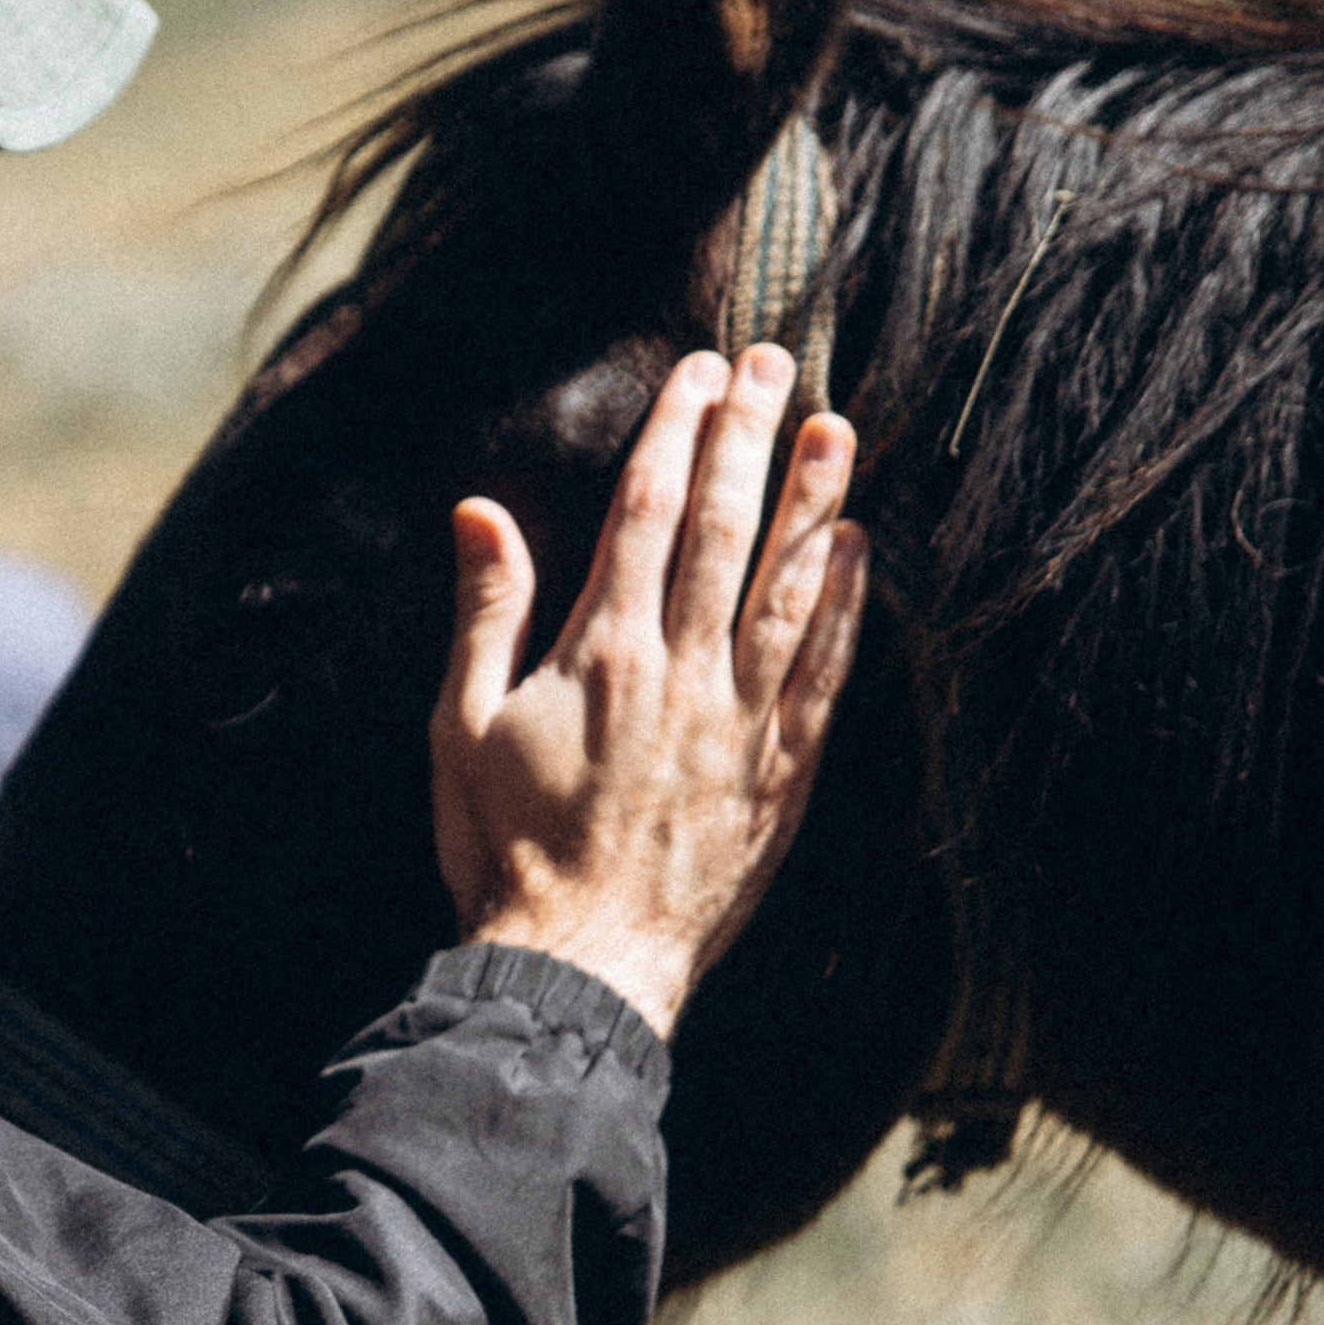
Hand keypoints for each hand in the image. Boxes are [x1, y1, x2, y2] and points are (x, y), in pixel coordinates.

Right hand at [428, 346, 867, 1039]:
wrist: (579, 964)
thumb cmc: (505, 852)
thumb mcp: (460, 728)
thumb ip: (485, 615)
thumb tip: (479, 513)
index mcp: (598, 651)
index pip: (646, 510)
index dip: (676, 431)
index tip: (698, 371)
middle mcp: (678, 671)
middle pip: (721, 527)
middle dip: (748, 434)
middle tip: (772, 360)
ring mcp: (740, 723)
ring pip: (785, 586)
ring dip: (814, 500)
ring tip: (835, 425)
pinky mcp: (781, 776)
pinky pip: (823, 674)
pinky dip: (845, 608)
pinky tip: (863, 552)